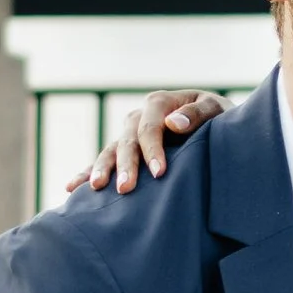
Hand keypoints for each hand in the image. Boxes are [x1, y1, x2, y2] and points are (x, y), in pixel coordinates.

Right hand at [69, 89, 226, 193]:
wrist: (218, 125)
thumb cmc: (221, 119)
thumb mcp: (217, 110)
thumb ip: (197, 114)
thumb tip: (174, 123)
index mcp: (160, 102)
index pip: (150, 127)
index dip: (152, 149)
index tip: (159, 173)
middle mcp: (140, 116)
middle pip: (127, 140)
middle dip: (126, 165)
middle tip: (126, 189)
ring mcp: (130, 133)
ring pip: (111, 150)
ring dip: (102, 169)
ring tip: (96, 189)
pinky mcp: (127, 150)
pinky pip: (105, 160)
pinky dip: (88, 172)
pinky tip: (71, 188)